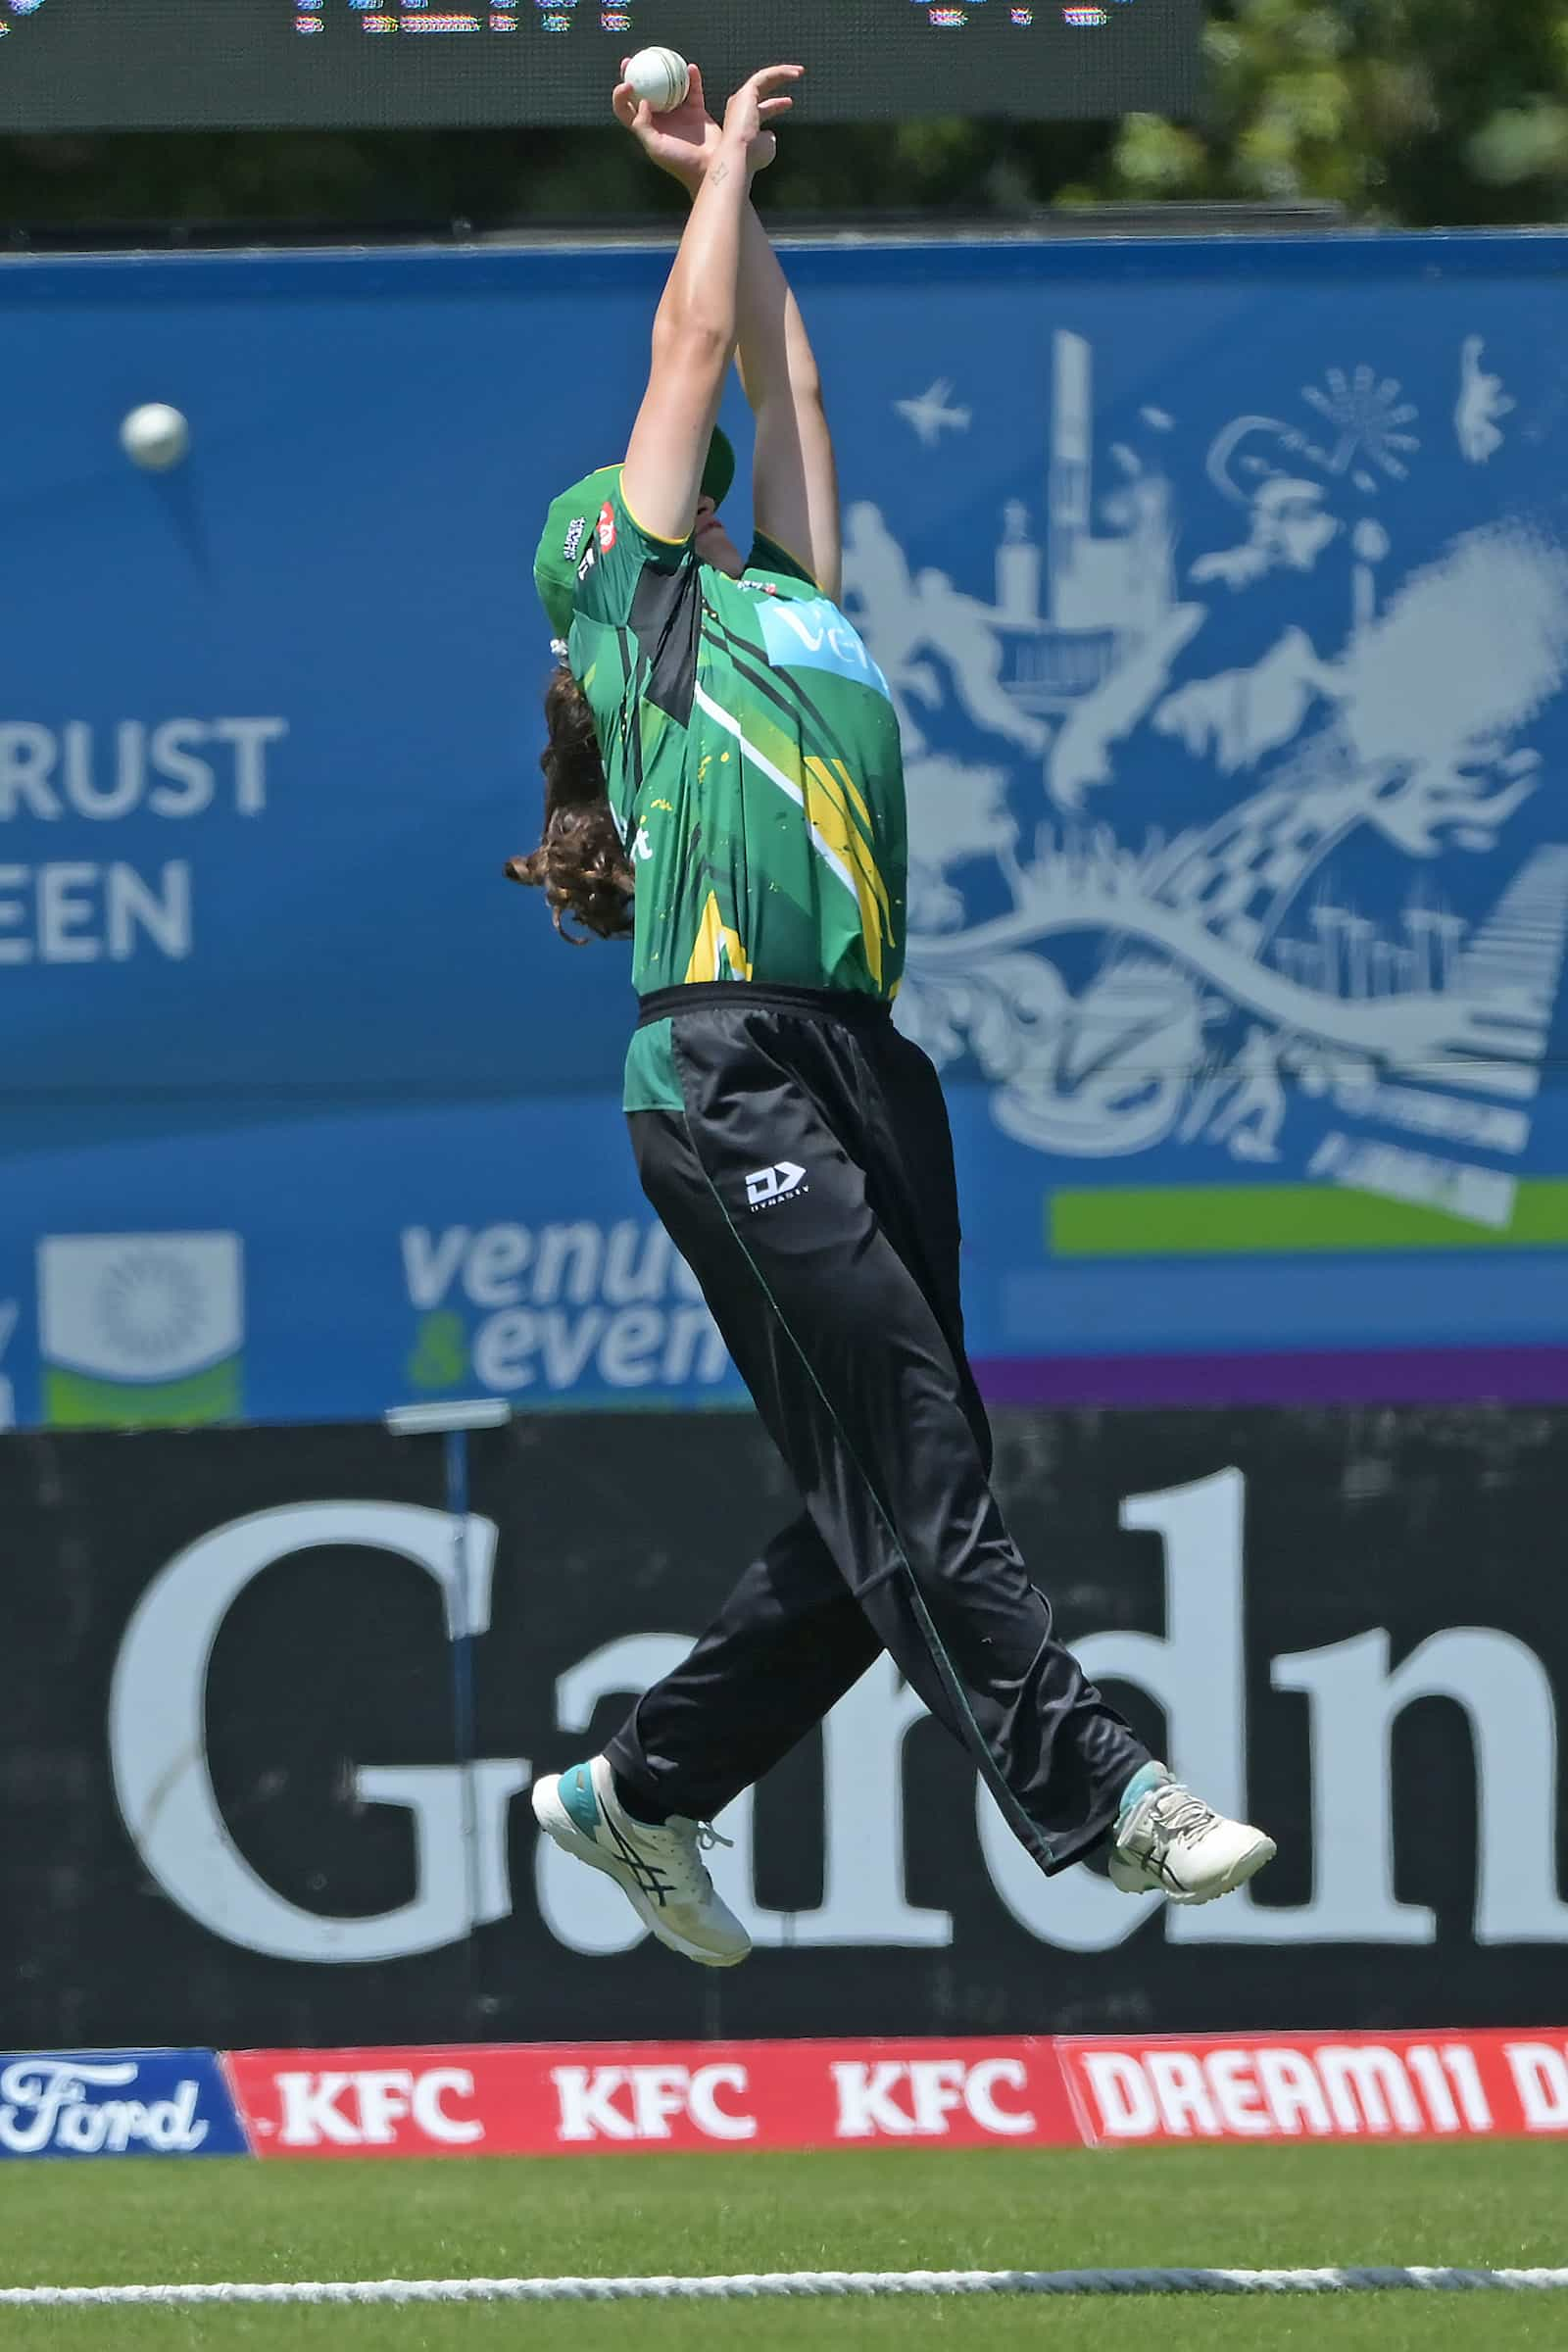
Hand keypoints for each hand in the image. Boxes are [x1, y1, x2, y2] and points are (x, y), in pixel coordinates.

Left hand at [613, 59, 721, 191]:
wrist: (708, 168)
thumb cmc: (679, 162)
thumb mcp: (655, 148)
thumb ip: (643, 126)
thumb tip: (641, 102)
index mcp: (646, 127)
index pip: (627, 108)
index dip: (620, 95)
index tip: (627, 84)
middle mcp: (660, 117)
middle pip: (643, 91)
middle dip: (634, 75)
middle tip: (632, 61)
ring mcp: (678, 112)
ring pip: (667, 86)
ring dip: (663, 70)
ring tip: (660, 55)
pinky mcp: (696, 110)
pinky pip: (693, 89)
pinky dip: (692, 78)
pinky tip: (690, 68)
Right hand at [720, 63, 803, 176]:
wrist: (739, 158)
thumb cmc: (751, 158)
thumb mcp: (765, 148)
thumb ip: (768, 139)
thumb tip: (769, 134)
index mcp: (744, 124)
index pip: (762, 109)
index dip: (777, 105)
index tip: (790, 102)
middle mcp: (740, 109)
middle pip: (761, 89)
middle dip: (778, 81)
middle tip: (796, 76)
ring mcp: (741, 100)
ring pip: (763, 79)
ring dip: (782, 73)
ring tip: (799, 71)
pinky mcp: (746, 93)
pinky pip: (765, 76)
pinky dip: (781, 73)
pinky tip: (795, 73)